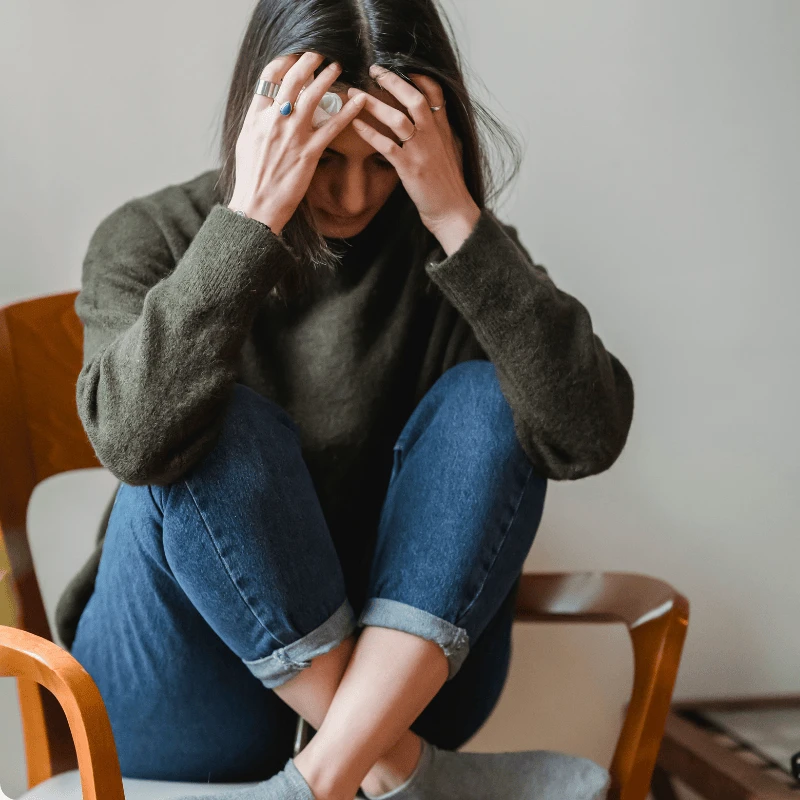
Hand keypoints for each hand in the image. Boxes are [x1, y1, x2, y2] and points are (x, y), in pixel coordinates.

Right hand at [228, 52, 366, 234]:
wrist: (256, 205)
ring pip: (312, 96)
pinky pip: (333, 126)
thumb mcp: (246, 143)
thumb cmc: (251, 178)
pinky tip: (359, 100)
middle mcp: (273, 121)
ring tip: (337, 67)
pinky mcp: (309, 152)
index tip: (296, 55)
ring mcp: (292, 135)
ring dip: (327, 77)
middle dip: (309, 61)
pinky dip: (348, 111)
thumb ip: (257, 121)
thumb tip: (267, 106)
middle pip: (293, 79)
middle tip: (320, 53)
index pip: (269, 77)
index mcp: (256, 117)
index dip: (285, 61)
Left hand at [347, 67, 480, 250]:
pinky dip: (369, 133)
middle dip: (393, 81)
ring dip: (374, 104)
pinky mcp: (410, 168)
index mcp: (443, 130)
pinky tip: (355, 125)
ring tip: (355, 94)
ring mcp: (421, 151)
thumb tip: (430, 121)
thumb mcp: (450, 152)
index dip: (420, 77)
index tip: (405, 67)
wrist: (453, 211)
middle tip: (373, 69)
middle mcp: (433, 136)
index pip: (435, 94)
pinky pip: (386, 146)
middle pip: (414, 98)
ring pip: (397, 119)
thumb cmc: (449, 186)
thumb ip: (439, 134)